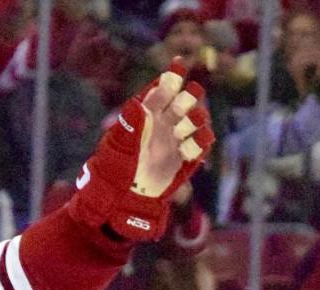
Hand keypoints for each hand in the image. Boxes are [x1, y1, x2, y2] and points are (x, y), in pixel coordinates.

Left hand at [68, 61, 214, 243]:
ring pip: (199, 117)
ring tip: (180, 133)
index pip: (164, 88)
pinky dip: (200, 142)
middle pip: (187, 98)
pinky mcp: (186, 157)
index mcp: (147, 114)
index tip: (179, 62)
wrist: (125, 198)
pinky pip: (203, 142)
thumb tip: (139, 103)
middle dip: (188, 99)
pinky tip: (187, 149)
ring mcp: (177, 139)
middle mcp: (165, 122)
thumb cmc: (116, 169)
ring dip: (193, 121)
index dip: (173, 75)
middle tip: (178, 111)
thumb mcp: (119, 145)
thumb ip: (131, 124)